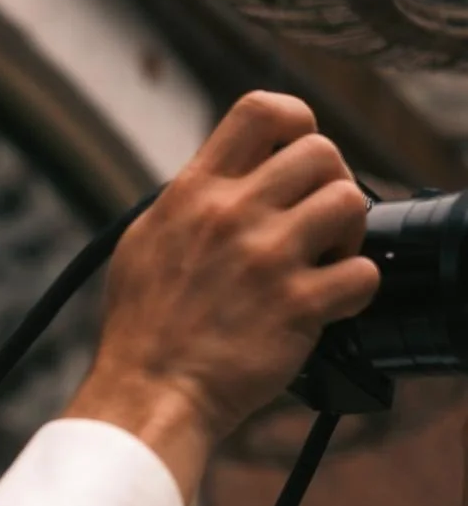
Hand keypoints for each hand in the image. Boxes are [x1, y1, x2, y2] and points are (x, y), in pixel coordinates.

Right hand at [65, 92, 380, 498]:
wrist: (148, 394)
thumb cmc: (141, 331)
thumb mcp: (145, 242)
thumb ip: (187, 203)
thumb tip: (221, 181)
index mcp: (194, 192)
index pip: (261, 110)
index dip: (296, 123)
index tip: (296, 156)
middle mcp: (232, 215)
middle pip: (320, 151)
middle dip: (330, 182)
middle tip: (318, 221)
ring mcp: (267, 259)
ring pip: (350, 202)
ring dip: (349, 232)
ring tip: (327, 259)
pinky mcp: (297, 307)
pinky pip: (362, 274)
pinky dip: (357, 288)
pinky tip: (332, 302)